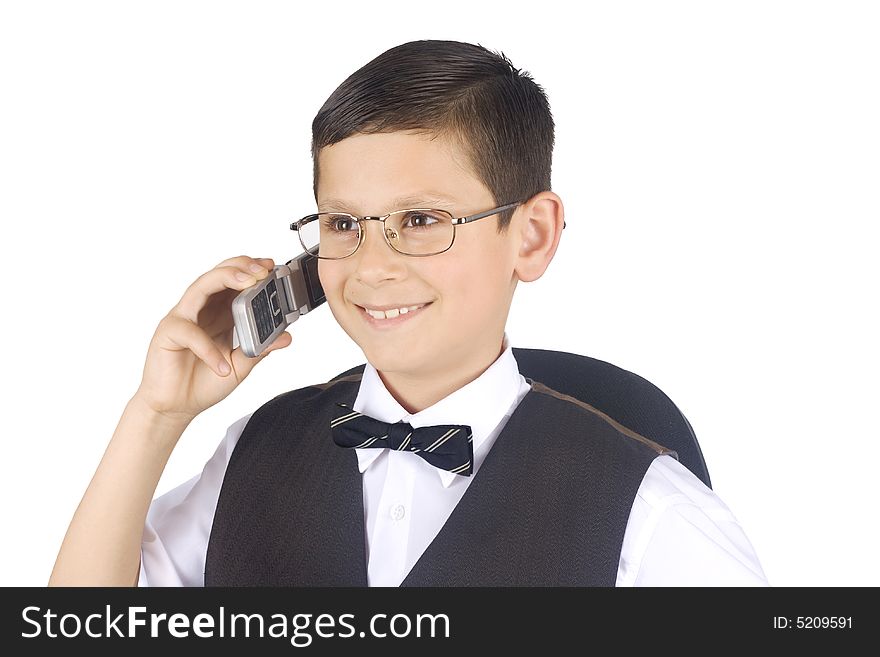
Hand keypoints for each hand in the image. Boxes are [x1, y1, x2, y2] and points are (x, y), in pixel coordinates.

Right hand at [133, 255, 292, 422]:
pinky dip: (209, 348)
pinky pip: (190, 332)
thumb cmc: (203, 382)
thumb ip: (260, 349)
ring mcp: (183, 319)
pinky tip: (222, 364)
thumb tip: (286, 336)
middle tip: (263, 270)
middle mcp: (200, 310)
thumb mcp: (240, 365)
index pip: (234, 280)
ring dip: (226, 279)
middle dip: (242, 266)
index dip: (252, 269)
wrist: (176, 407)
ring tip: (248, 284)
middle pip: (218, 274)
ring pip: (201, 286)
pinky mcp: (168, 334)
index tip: (272, 267)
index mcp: (219, 313)